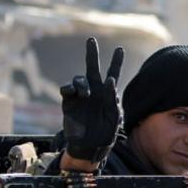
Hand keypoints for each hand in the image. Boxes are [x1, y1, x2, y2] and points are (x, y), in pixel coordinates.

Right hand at [60, 37, 123, 163]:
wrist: (90, 146)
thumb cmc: (106, 133)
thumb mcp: (115, 115)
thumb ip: (112, 97)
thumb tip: (109, 80)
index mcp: (108, 93)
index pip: (113, 73)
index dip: (116, 62)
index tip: (120, 49)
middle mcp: (94, 91)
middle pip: (92, 68)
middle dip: (92, 54)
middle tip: (91, 40)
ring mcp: (80, 96)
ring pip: (79, 79)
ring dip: (83, 83)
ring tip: (87, 94)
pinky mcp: (68, 102)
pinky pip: (66, 89)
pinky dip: (70, 88)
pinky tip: (75, 93)